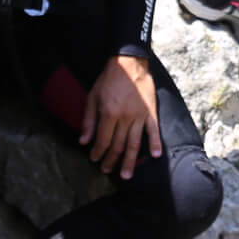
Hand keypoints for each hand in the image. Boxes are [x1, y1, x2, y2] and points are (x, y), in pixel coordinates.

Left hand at [82, 55, 161, 179]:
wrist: (129, 62)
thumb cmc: (109, 79)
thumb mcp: (92, 97)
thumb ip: (88, 120)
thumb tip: (83, 141)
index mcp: (109, 113)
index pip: (103, 140)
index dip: (98, 152)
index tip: (94, 159)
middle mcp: (125, 117)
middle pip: (118, 145)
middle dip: (111, 160)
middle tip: (107, 171)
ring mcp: (140, 116)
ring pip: (135, 143)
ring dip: (130, 161)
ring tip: (126, 175)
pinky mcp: (151, 112)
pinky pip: (154, 130)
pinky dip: (155, 143)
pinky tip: (155, 156)